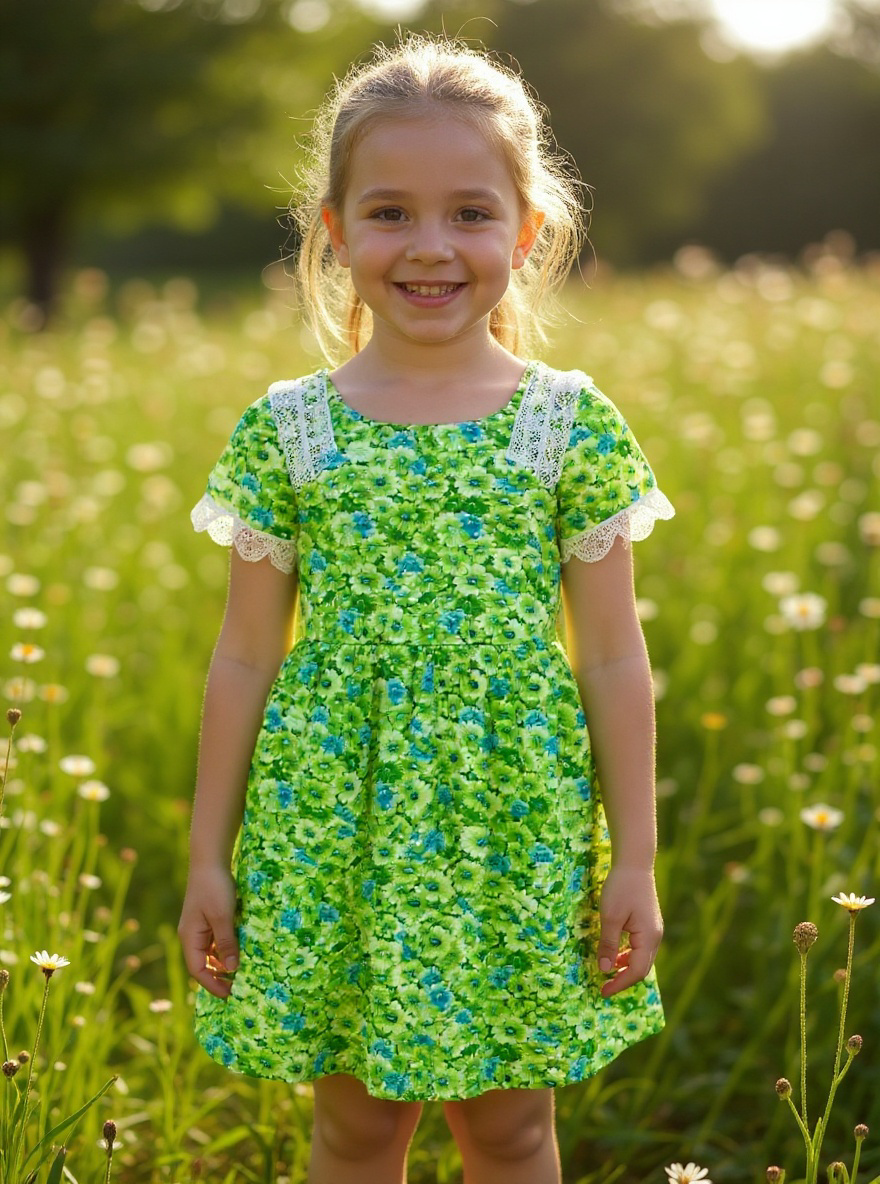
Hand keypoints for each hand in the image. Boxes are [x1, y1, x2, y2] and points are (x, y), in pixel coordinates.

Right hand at [177, 865, 239, 998]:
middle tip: (240, 987)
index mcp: (190, 938)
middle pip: (203, 965)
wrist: (210, 860)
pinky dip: (226, 949)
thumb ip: (226, 943)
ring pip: (210, 953)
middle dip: (219, 977)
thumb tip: (232, 969)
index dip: (213, 985)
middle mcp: (192, 936)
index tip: (231, 995)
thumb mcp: (222, 916)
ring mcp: (199, 927)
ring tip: (242, 972)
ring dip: (224, 964)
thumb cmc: (214, 887)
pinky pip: (215, 941)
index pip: (198, 970)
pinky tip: (240, 950)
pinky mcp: (208, 919)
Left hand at [596, 865, 662, 997]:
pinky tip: (615, 955)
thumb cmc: (621, 888)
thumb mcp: (610, 917)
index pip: (636, 971)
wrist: (634, 863)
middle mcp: (655, 937)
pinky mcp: (649, 924)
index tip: (602, 992)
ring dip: (625, 968)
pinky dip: (628, 956)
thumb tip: (604, 970)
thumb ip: (608, 945)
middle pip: (641, 969)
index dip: (619, 984)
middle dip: (623, 980)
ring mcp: (654, 931)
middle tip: (603, 987)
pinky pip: (640, 948)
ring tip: (607, 973)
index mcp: (648, 938)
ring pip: (641, 959)